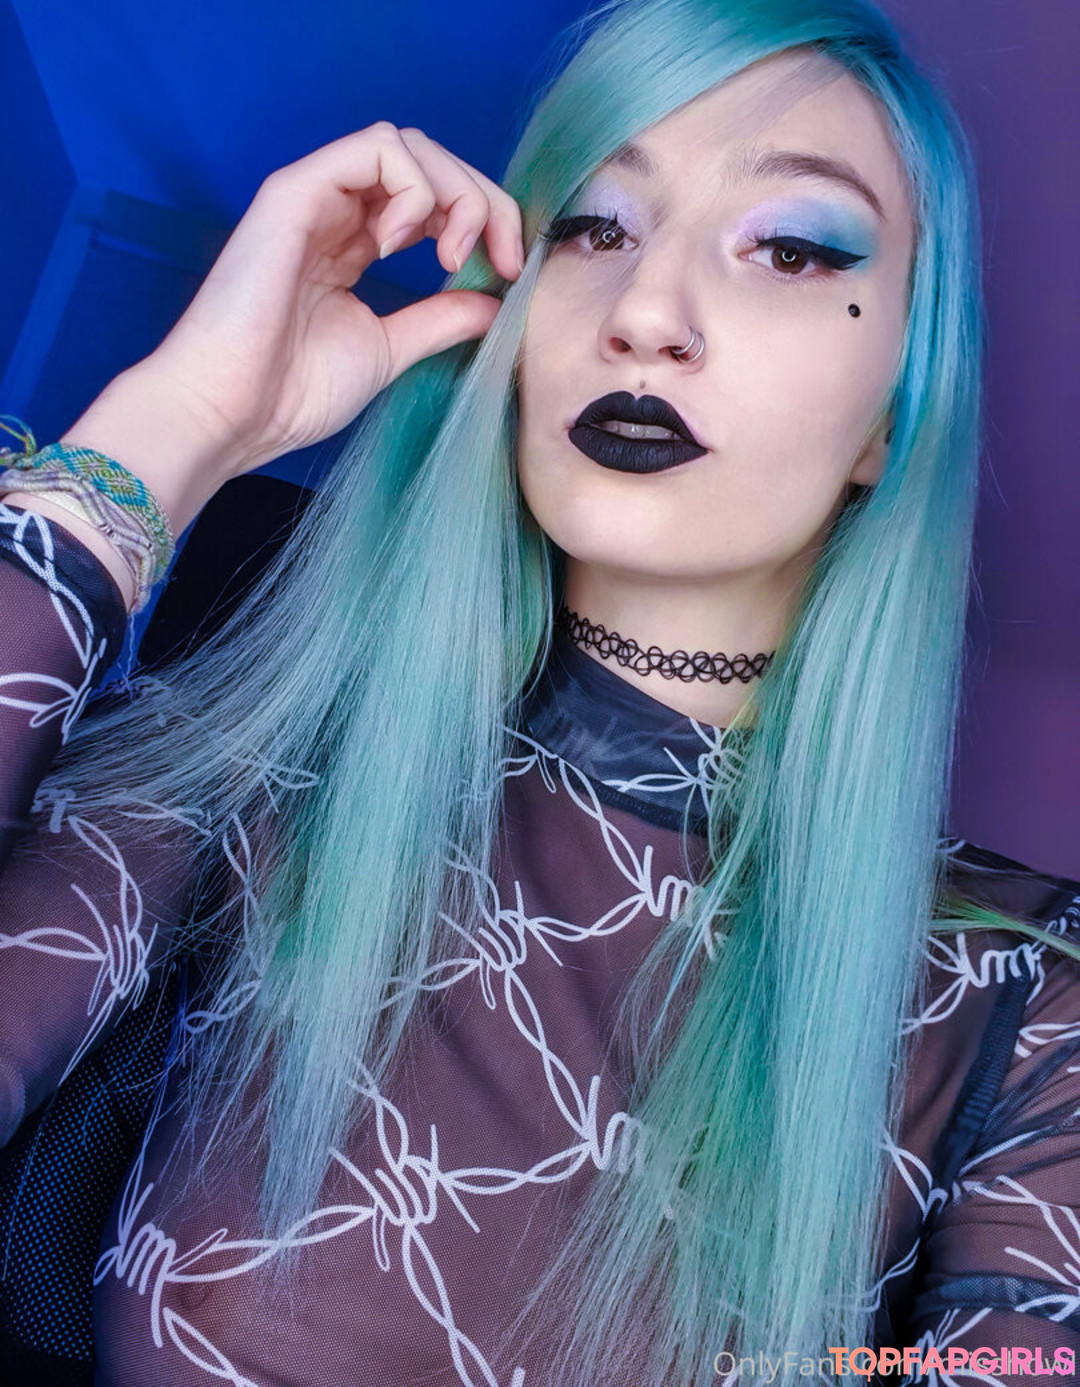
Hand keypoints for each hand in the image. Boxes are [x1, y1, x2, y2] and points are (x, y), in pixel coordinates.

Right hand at [135, 122, 523, 480]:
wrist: (231, 412)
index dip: (487, 222)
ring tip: (450, 257)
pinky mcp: (297, 190)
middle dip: (484, 200)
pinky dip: (413, 188)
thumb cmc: (292, 392)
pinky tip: (405, 245)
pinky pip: (376, 148)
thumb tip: (497, 300)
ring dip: (454, 192)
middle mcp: (337, 212)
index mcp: (355, 245)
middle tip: (500, 260)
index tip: (510, 273)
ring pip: (408, 145)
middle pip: (430, 161)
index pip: (435, 199)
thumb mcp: (389, 350)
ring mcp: (316, 196)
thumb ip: (440, 319)